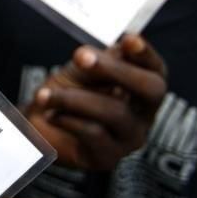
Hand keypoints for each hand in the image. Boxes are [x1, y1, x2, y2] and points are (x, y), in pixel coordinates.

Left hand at [26, 35, 166, 169]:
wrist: (40, 125)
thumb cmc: (69, 92)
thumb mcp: (82, 70)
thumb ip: (94, 61)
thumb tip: (90, 56)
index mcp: (142, 88)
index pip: (157, 69)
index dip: (146, 54)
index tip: (128, 39)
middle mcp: (144, 114)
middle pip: (151, 90)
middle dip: (117, 69)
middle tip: (81, 57)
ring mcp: (129, 138)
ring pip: (115, 111)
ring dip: (74, 97)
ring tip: (45, 94)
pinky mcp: (108, 158)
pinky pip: (93, 133)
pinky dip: (66, 118)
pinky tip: (51, 114)